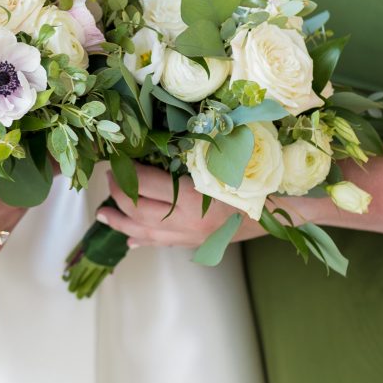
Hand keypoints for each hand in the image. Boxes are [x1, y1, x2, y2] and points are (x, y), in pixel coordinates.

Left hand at [97, 164, 264, 247]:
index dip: (127, 174)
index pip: (147, 185)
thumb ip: (210, 157)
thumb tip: (199, 139)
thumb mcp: (238, 169)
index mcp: (194, 199)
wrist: (280, 220)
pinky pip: (161, 244)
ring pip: (144, 231)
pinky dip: (142, 240)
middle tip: (108, 179)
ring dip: (121, 222)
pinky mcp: (193, 244)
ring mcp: (188, 236)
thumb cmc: (261, 190)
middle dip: (119, 195)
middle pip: (139, 210)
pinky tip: (128, 238)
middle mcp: (186, 221)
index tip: (115, 162)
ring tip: (102, 215)